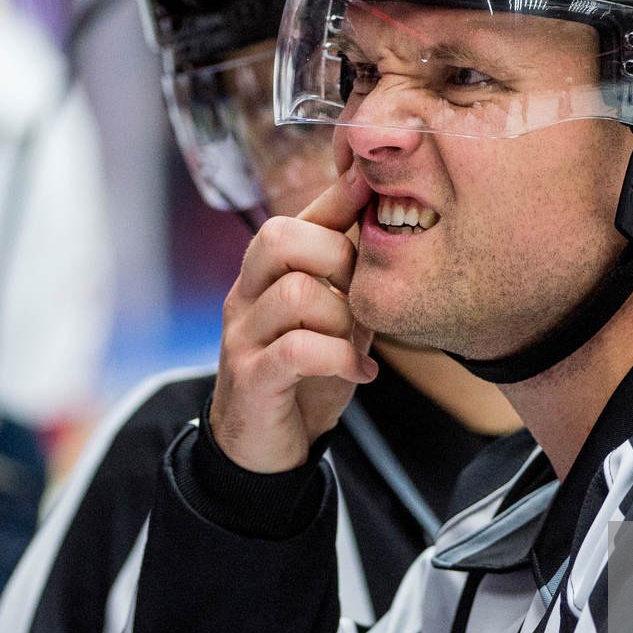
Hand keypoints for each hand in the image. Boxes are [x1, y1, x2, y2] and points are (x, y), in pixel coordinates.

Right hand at [210, 173, 378, 473]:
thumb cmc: (305, 377)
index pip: (296, 216)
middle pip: (281, 238)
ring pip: (296, 293)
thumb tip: (390, 225)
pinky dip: (340, 358)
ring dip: (342, 318)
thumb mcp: (334, 318)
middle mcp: (246, 295)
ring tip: (357, 344)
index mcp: (266, 275)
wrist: (264, 450)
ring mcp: (242, 335)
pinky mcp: (250, 377)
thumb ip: (351, 278)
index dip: (337, 195)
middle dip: (339, 258)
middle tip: (363, 297)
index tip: (375, 181)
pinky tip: (360, 373)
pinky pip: (297, 349)